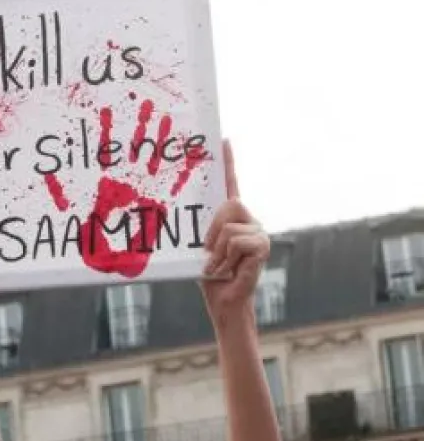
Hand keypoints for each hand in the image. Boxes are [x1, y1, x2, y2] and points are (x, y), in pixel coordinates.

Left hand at [200, 142, 269, 323]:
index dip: (228, 162)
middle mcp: (249, 220)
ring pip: (229, 228)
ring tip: (220, 265)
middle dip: (212, 230)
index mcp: (232, 217)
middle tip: (209, 252)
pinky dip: (225, 259)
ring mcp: (259, 232)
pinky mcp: (263, 246)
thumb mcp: (199, 247)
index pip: (231, 183)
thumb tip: (176, 212)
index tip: (223, 139)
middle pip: (229, 203)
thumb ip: (199, 229)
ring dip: (217, 251)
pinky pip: (235, 242)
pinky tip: (229, 270)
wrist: (223, 301)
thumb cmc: (208, 275)